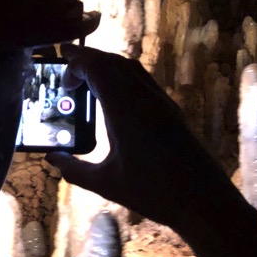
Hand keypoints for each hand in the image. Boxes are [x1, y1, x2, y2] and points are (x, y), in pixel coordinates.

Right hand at [46, 44, 241, 231]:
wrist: (204, 199)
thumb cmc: (154, 192)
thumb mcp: (106, 183)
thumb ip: (74, 170)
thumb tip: (52, 158)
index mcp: (124, 109)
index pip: (97, 68)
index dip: (75, 65)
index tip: (61, 81)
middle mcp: (143, 97)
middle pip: (113, 62)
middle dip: (88, 58)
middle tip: (67, 59)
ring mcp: (160, 102)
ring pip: (130, 68)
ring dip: (107, 65)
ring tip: (87, 75)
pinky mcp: (171, 110)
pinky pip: (142, 80)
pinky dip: (123, 76)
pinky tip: (115, 95)